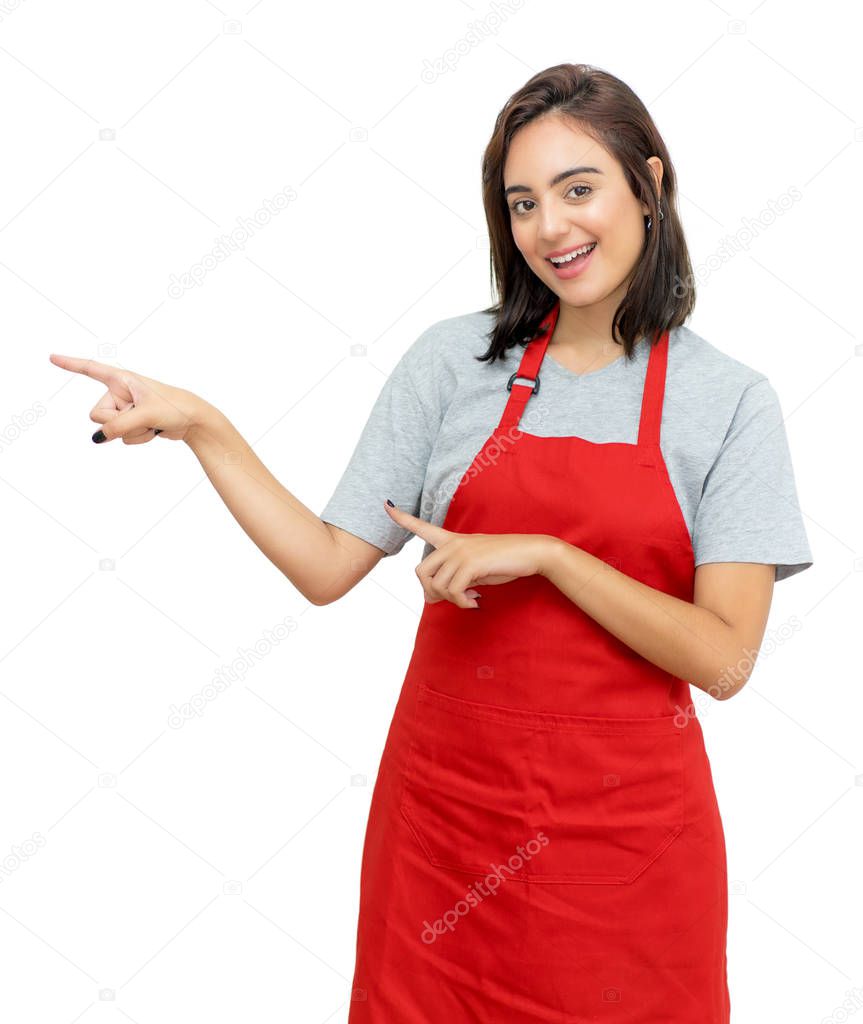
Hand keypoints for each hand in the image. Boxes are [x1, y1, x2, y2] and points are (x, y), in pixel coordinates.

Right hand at [48, 354, 205, 443]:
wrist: (194, 421)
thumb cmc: (175, 407)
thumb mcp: (144, 415)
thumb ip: (118, 426)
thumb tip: (98, 438)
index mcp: (122, 379)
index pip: (91, 369)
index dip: (70, 364)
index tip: (52, 357)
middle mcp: (120, 392)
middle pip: (97, 414)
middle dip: (116, 422)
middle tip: (141, 416)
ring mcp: (125, 410)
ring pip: (109, 429)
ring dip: (131, 432)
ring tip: (151, 422)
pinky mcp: (132, 424)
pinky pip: (122, 437)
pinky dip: (138, 438)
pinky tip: (154, 430)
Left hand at [384, 500, 553, 608]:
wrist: (529, 553)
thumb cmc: (503, 561)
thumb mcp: (473, 569)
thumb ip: (452, 578)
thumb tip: (430, 598)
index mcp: (452, 540)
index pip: (422, 527)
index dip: (402, 518)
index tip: (386, 505)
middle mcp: (452, 544)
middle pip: (420, 572)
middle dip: (432, 592)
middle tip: (453, 598)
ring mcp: (460, 552)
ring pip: (436, 586)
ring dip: (451, 600)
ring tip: (469, 598)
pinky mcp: (470, 563)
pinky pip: (453, 591)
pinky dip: (462, 602)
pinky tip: (476, 601)